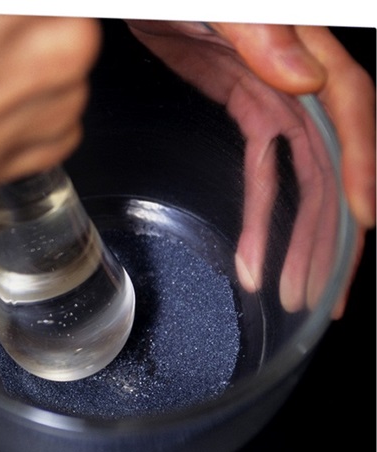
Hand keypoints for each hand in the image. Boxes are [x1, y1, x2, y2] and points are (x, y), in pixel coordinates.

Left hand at [128, 21, 374, 317]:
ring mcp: (271, 93)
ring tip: (288, 288)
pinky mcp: (244, 103)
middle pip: (328, 164)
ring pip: (297, 177)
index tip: (363, 222)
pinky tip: (256, 248)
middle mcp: (298, 77)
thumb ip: (262, 32)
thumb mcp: (219, 1)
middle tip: (316, 292)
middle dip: (325, 232)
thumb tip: (305, 80)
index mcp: (303, 48)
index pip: (347, 111)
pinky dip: (261, 209)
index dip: (360, 166)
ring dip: (294, 236)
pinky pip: (263, 166)